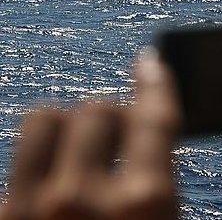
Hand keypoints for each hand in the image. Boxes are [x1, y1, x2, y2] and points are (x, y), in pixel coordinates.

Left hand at [0, 52, 180, 219]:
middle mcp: (82, 197)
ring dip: (66, 128)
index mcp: (141, 202)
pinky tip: (48, 182)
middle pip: (98, 110)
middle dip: (113, 118)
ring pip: (43, 120)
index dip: (156, 84)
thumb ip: (157, 186)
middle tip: (121, 140)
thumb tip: (155, 141)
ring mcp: (28, 206)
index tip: (151, 64)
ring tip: (77, 153)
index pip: (153, 117)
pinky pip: (15, 160)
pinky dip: (37, 161)